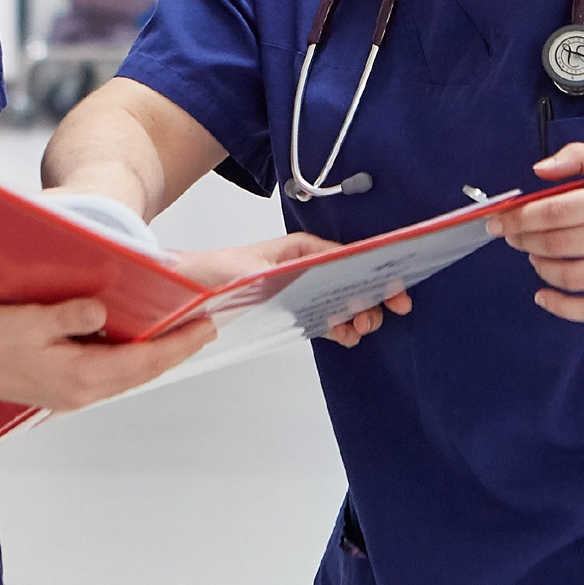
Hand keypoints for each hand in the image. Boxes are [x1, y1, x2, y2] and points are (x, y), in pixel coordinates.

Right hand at [0, 299, 216, 414]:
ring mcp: (71, 395)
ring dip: (154, 359)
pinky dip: (130, 363)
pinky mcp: (61, 391)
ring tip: (177, 338)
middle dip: (175, 352)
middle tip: (203, 331)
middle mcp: (81, 392)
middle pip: (142, 373)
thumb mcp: (29, 320)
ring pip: (127, 378)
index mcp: (79, 375)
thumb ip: (70, 315)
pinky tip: (133, 348)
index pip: (144, 360)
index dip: (178, 344)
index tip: (205, 328)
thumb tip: (101, 310)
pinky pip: (109, 378)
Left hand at [172, 234, 410, 349]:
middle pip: (354, 281)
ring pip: (344, 301)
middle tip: (373, 318)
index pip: (351, 258)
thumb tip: (333, 268)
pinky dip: (340, 327)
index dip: (378, 274)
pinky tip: (345, 335)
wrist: (187, 288)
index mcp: (304, 249)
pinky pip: (327, 317)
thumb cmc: (217, 271)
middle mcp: (309, 266)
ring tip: (357, 329)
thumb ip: (296, 270)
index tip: (396, 292)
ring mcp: (304, 288)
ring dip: (357, 316)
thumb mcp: (258, 269)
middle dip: (372, 299)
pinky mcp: (294, 309)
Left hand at [488, 143, 583, 323]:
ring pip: (570, 276)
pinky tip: (543, 296)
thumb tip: (538, 170)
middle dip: (523, 240)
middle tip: (510, 237)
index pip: (556, 210)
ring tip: (534, 257)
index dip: (520, 217)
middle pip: (557, 243)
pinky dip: (560, 306)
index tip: (498, 219)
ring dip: (540, 267)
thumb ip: (581, 156)